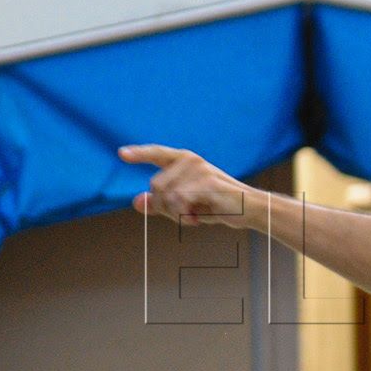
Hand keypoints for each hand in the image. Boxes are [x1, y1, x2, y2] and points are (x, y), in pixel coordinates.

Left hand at [118, 144, 252, 226]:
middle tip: (185, 215)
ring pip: (166, 196)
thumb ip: (160, 202)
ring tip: (194, 215)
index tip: (121, 153)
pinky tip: (198, 218)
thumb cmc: (216, 205)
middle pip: (155, 186)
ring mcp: (199, 169)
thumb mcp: (184, 205)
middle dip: (165, 207)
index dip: (139, 153)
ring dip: (177, 214)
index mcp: (184, 160)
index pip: (157, 153)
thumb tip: (136, 202)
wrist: (249, 209)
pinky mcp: (207, 182)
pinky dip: (185, 215)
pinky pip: (180, 201)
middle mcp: (190, 160)